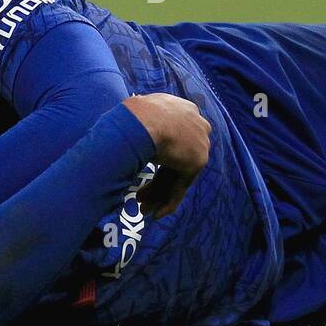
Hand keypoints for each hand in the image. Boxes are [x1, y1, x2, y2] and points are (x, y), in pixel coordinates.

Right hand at [122, 93, 210, 216]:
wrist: (145, 120)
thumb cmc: (134, 115)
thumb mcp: (136, 112)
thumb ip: (141, 120)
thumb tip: (128, 118)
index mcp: (181, 110)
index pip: (171, 139)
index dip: (155, 157)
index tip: (143, 165)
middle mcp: (193, 126)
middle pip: (173, 161)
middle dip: (155, 182)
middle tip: (140, 197)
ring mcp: (197, 144)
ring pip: (175, 175)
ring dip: (158, 194)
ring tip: (144, 210)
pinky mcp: (197, 161)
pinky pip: (181, 185)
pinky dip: (169, 201)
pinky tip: (158, 214)